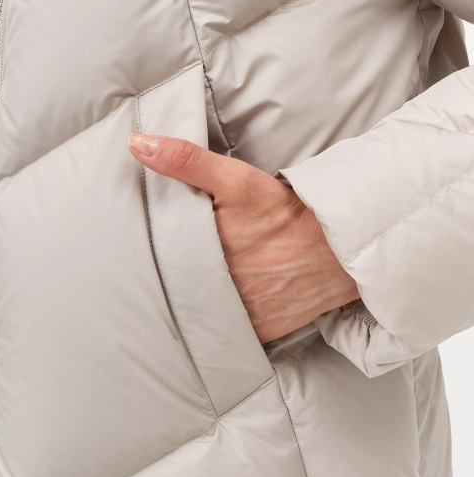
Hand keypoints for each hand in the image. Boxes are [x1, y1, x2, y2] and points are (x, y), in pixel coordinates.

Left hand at [128, 133, 358, 343]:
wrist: (337, 248)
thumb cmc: (284, 212)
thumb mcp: (234, 180)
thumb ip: (184, 161)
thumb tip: (138, 145)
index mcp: (201, 252)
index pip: (161, 257)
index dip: (156, 252)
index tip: (149, 248)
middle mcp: (215, 288)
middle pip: (179, 286)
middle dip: (174, 277)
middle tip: (174, 267)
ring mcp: (237, 314)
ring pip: (201, 312)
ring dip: (196, 302)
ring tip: (196, 287)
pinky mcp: (257, 331)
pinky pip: (228, 331)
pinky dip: (222, 322)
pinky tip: (221, 308)